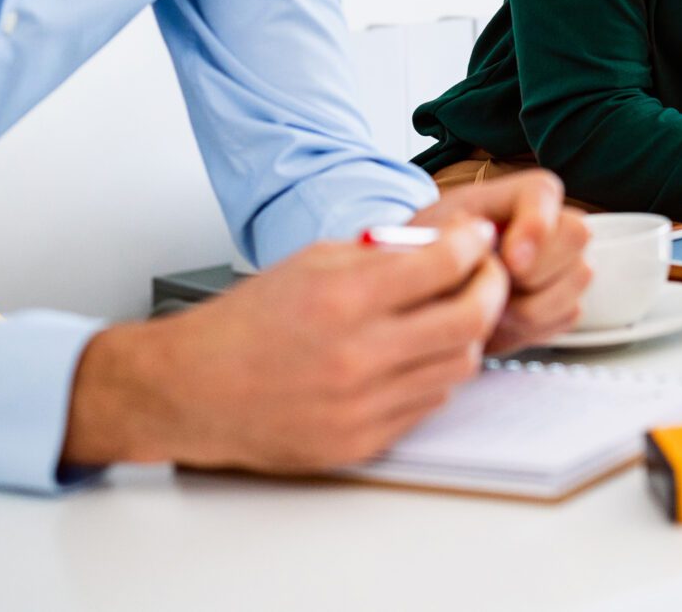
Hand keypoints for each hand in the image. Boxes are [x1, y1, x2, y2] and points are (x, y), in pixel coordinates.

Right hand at [64, 217, 507, 471]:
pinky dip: (432, 375)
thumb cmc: (246, 323)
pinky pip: (428, 404)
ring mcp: (362, 406)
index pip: (446, 264)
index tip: (479, 238)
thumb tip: (447, 243)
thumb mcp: (311, 262)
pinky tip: (414, 356)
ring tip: (448, 315)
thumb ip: (381, 253)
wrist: (190, 391)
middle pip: (471, 320)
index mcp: (343, 299)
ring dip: (464, 335)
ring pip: (458, 366)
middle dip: (491, 288)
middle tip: (486, 275)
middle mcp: (357, 356)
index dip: (475, 245)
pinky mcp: (361, 443)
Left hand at [408, 169, 591, 352]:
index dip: (536, 226)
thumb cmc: (427, 264)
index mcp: (511, 197)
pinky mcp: (564, 300)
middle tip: (497, 287)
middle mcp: (547, 223)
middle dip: (536, 270)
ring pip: (579, 276)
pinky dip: (536, 326)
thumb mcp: (427, 240)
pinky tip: (505, 323)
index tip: (511, 261)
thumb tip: (489, 235)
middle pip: (576, 233)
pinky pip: (570, 312)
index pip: (543, 192)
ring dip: (533, 303)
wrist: (425, 305)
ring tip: (493, 308)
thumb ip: (456, 234)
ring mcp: (562, 262)